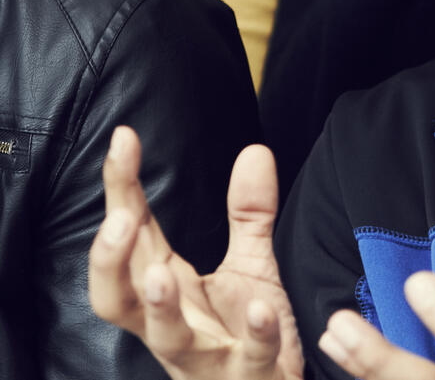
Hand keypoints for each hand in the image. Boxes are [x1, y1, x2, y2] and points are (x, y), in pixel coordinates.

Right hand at [88, 127, 303, 379]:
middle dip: (110, 263)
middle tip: (120, 220)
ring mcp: (206, 358)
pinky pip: (249, 359)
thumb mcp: (252, 266)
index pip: (132, 237)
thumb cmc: (252, 334)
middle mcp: (173, 326)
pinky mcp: (249, 377)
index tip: (124, 140)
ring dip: (159, 307)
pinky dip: (255, 335)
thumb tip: (253, 150)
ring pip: (167, 339)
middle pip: (118, 298)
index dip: (121, 192)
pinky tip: (262, 309)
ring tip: (159, 274)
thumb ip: (248, 214)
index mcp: (168, 291)